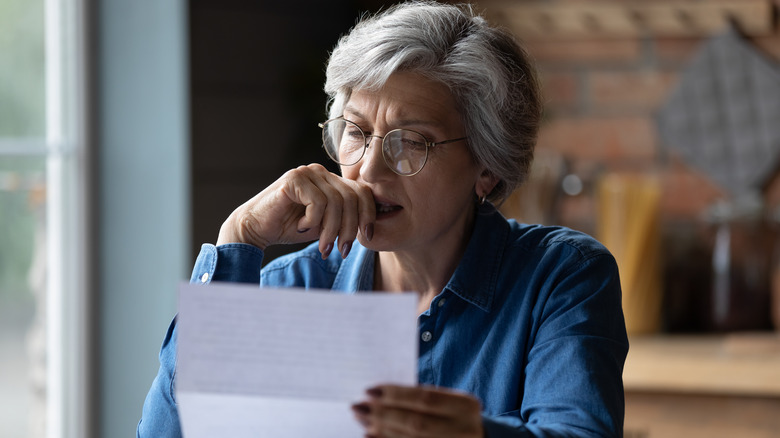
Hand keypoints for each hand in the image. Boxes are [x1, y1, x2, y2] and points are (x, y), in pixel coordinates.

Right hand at [216, 164, 374, 257]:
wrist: (255, 229)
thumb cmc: (290, 228)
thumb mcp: (325, 226)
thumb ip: (345, 221)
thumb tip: (371, 229)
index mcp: (331, 180)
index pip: (362, 192)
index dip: (368, 215)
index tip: (367, 237)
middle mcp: (320, 172)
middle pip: (352, 198)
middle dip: (349, 228)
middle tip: (340, 249)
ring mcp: (307, 173)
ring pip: (336, 202)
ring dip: (331, 230)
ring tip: (322, 245)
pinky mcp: (293, 179)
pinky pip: (318, 202)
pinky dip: (313, 221)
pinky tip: (301, 227)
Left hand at [352, 384, 482, 437]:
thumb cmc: (455, 415)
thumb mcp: (448, 402)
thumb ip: (421, 399)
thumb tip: (379, 395)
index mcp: (465, 405)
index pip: (425, 398)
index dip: (395, 394)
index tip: (369, 390)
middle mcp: (463, 428)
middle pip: (415, 422)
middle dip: (383, 413)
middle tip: (358, 406)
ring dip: (381, 429)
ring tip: (361, 418)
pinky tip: (371, 435)